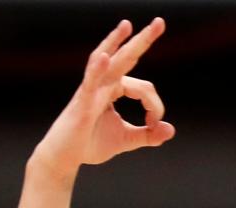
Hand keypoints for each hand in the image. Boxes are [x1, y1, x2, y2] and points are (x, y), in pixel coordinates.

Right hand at [30, 18, 174, 180]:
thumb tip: (170, 130)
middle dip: (143, 40)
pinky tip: (107, 57)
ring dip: (117, 42)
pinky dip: (98, 69)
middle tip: (160, 22)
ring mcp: (91, 90)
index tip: (154, 125)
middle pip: (126, 57)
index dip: (155, 107)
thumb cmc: (90, 144)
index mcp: (114, 88)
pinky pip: (90, 83)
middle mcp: (103, 83)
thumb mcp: (126, 140)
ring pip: (107, 63)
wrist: (65, 157)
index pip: (144, 88)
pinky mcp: (81, 103)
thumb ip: (149, 135)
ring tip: (128, 25)